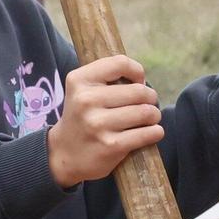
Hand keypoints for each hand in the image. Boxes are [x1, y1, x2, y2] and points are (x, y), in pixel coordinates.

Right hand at [47, 55, 162, 187]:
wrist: (63, 155)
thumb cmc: (81, 118)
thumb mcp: (82, 90)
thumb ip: (107, 78)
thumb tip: (142, 81)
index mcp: (79, 80)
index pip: (120, 63)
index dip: (137, 72)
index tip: (137, 83)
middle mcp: (86, 100)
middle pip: (139, 91)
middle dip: (150, 98)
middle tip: (147, 105)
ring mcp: (98, 124)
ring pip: (146, 112)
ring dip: (154, 115)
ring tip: (149, 119)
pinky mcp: (111, 145)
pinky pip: (147, 133)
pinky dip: (155, 132)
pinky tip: (152, 132)